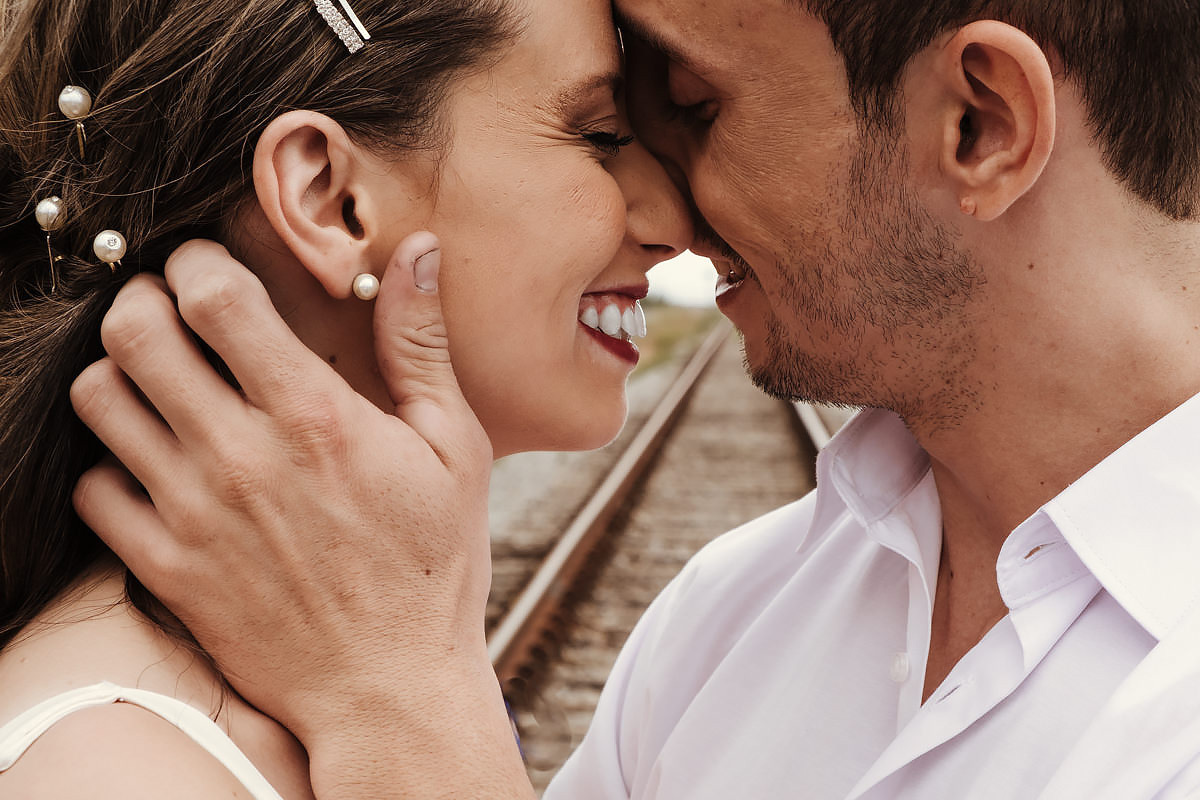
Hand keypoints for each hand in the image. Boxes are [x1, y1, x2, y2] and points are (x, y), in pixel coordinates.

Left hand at [71, 236, 530, 796]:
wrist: (389, 685)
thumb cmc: (432, 565)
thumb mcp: (453, 448)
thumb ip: (421, 346)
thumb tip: (417, 251)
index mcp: (313, 416)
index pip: (212, 296)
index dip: (196, 261)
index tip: (208, 266)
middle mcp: (239, 456)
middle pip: (134, 334)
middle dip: (142, 300)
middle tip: (171, 311)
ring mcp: (193, 515)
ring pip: (99, 403)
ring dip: (120, 373)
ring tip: (159, 380)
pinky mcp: (167, 568)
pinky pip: (93, 489)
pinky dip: (110, 463)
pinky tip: (156, 462)